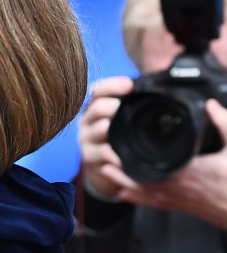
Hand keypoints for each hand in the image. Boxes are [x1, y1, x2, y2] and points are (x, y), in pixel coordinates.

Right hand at [76, 75, 134, 199]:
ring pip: (96, 130)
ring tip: (111, 129)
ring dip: (105, 129)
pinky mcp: (89, 157)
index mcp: (98, 106)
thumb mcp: (124, 120)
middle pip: (96, 107)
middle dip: (107, 106)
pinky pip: (100, 153)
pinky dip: (109, 154)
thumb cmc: (120, 139)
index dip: (112, 85)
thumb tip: (165, 85)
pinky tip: (119, 157)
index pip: (99, 90)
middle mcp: (89, 120)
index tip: (129, 84)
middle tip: (117, 106)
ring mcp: (88, 139)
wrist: (106, 168)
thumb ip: (135, 105)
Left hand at [114, 99, 226, 227]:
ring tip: (107, 171)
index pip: (158, 165)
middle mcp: (181, 188)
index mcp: (192, 172)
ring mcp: (180, 199)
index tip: (121, 148)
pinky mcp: (183, 206)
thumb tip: (211, 104)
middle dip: (123, 170)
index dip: (137, 158)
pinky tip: (124, 194)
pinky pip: (155, 204)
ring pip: (145, 193)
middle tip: (105, 157)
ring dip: (125, 183)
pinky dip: (138, 198)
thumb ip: (224, 124)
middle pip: (143, 180)